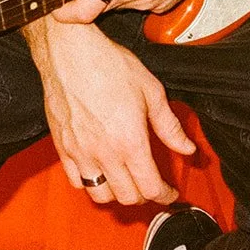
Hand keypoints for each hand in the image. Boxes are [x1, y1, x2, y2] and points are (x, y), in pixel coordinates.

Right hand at [23, 17, 195, 205]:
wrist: (71, 53)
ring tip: (125, 181)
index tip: (169, 191)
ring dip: (117, 194)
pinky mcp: (62, 147)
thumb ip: (170, 126)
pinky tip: (99, 171)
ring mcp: (80, 152)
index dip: (165, 195)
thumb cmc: (108, 65)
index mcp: (130, 142)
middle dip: (145, 196)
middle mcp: (104, 153)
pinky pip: (76, 181)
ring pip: (100, 195)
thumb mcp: (151, 92)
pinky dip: (90, 184)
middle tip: (151, 184)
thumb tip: (186, 147)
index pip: (150, 188)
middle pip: (128, 197)